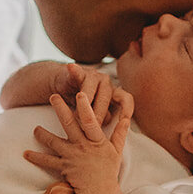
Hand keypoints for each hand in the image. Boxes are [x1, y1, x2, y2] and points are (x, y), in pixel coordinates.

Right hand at [1, 60, 124, 134]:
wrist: (65, 85)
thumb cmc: (83, 102)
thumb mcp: (95, 112)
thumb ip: (103, 117)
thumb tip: (107, 124)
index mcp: (114, 93)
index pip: (126, 100)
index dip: (127, 109)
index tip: (125, 121)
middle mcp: (106, 84)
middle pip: (106, 97)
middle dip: (99, 113)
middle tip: (93, 126)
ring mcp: (93, 76)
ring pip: (91, 89)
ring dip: (85, 102)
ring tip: (77, 115)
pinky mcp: (78, 72)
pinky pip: (77, 72)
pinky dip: (74, 70)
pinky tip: (71, 67)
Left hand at [23, 87, 132, 193]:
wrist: (98, 193)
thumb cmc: (107, 171)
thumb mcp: (116, 151)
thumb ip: (120, 134)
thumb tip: (126, 118)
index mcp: (96, 141)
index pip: (91, 121)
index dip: (85, 107)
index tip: (80, 93)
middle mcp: (83, 146)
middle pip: (70, 124)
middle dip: (61, 109)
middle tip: (53, 96)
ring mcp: (71, 157)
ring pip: (54, 142)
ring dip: (43, 134)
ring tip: (35, 128)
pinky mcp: (63, 167)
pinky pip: (48, 161)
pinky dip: (37, 158)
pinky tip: (26, 153)